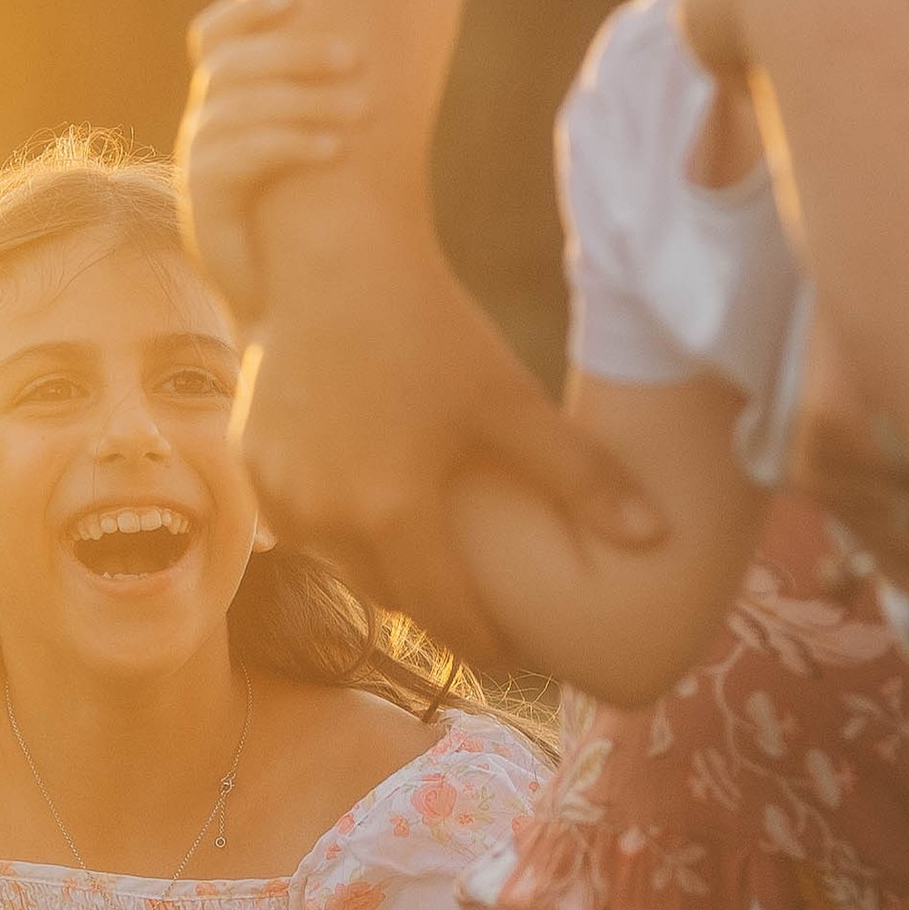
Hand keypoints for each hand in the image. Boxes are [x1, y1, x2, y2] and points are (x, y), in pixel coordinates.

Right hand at [178, 0, 368, 324]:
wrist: (277, 298)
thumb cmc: (302, 219)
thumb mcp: (310, 151)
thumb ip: (319, 105)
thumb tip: (375, 55)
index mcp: (222, 102)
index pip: (210, 38)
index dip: (244, 12)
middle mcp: (203, 124)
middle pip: (232, 66)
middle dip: (294, 53)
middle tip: (356, 56)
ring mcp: (197, 162)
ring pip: (240, 108)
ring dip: (305, 102)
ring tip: (363, 109)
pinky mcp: (204, 202)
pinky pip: (241, 158)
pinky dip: (291, 146)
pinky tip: (336, 149)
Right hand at [227, 196, 664, 666]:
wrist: (326, 256)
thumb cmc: (426, 324)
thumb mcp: (509, 401)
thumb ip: (580, 478)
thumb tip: (656, 538)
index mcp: (393, 514)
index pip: (445, 618)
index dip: (483, 643)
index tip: (514, 653)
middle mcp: (326, 521)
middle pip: (391, 599)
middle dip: (434, 609)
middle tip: (475, 608)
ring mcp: (280, 495)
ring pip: (340, 566)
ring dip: (380, 570)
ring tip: (424, 555)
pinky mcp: (252, 465)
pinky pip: (300, 526)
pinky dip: (334, 528)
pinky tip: (364, 503)